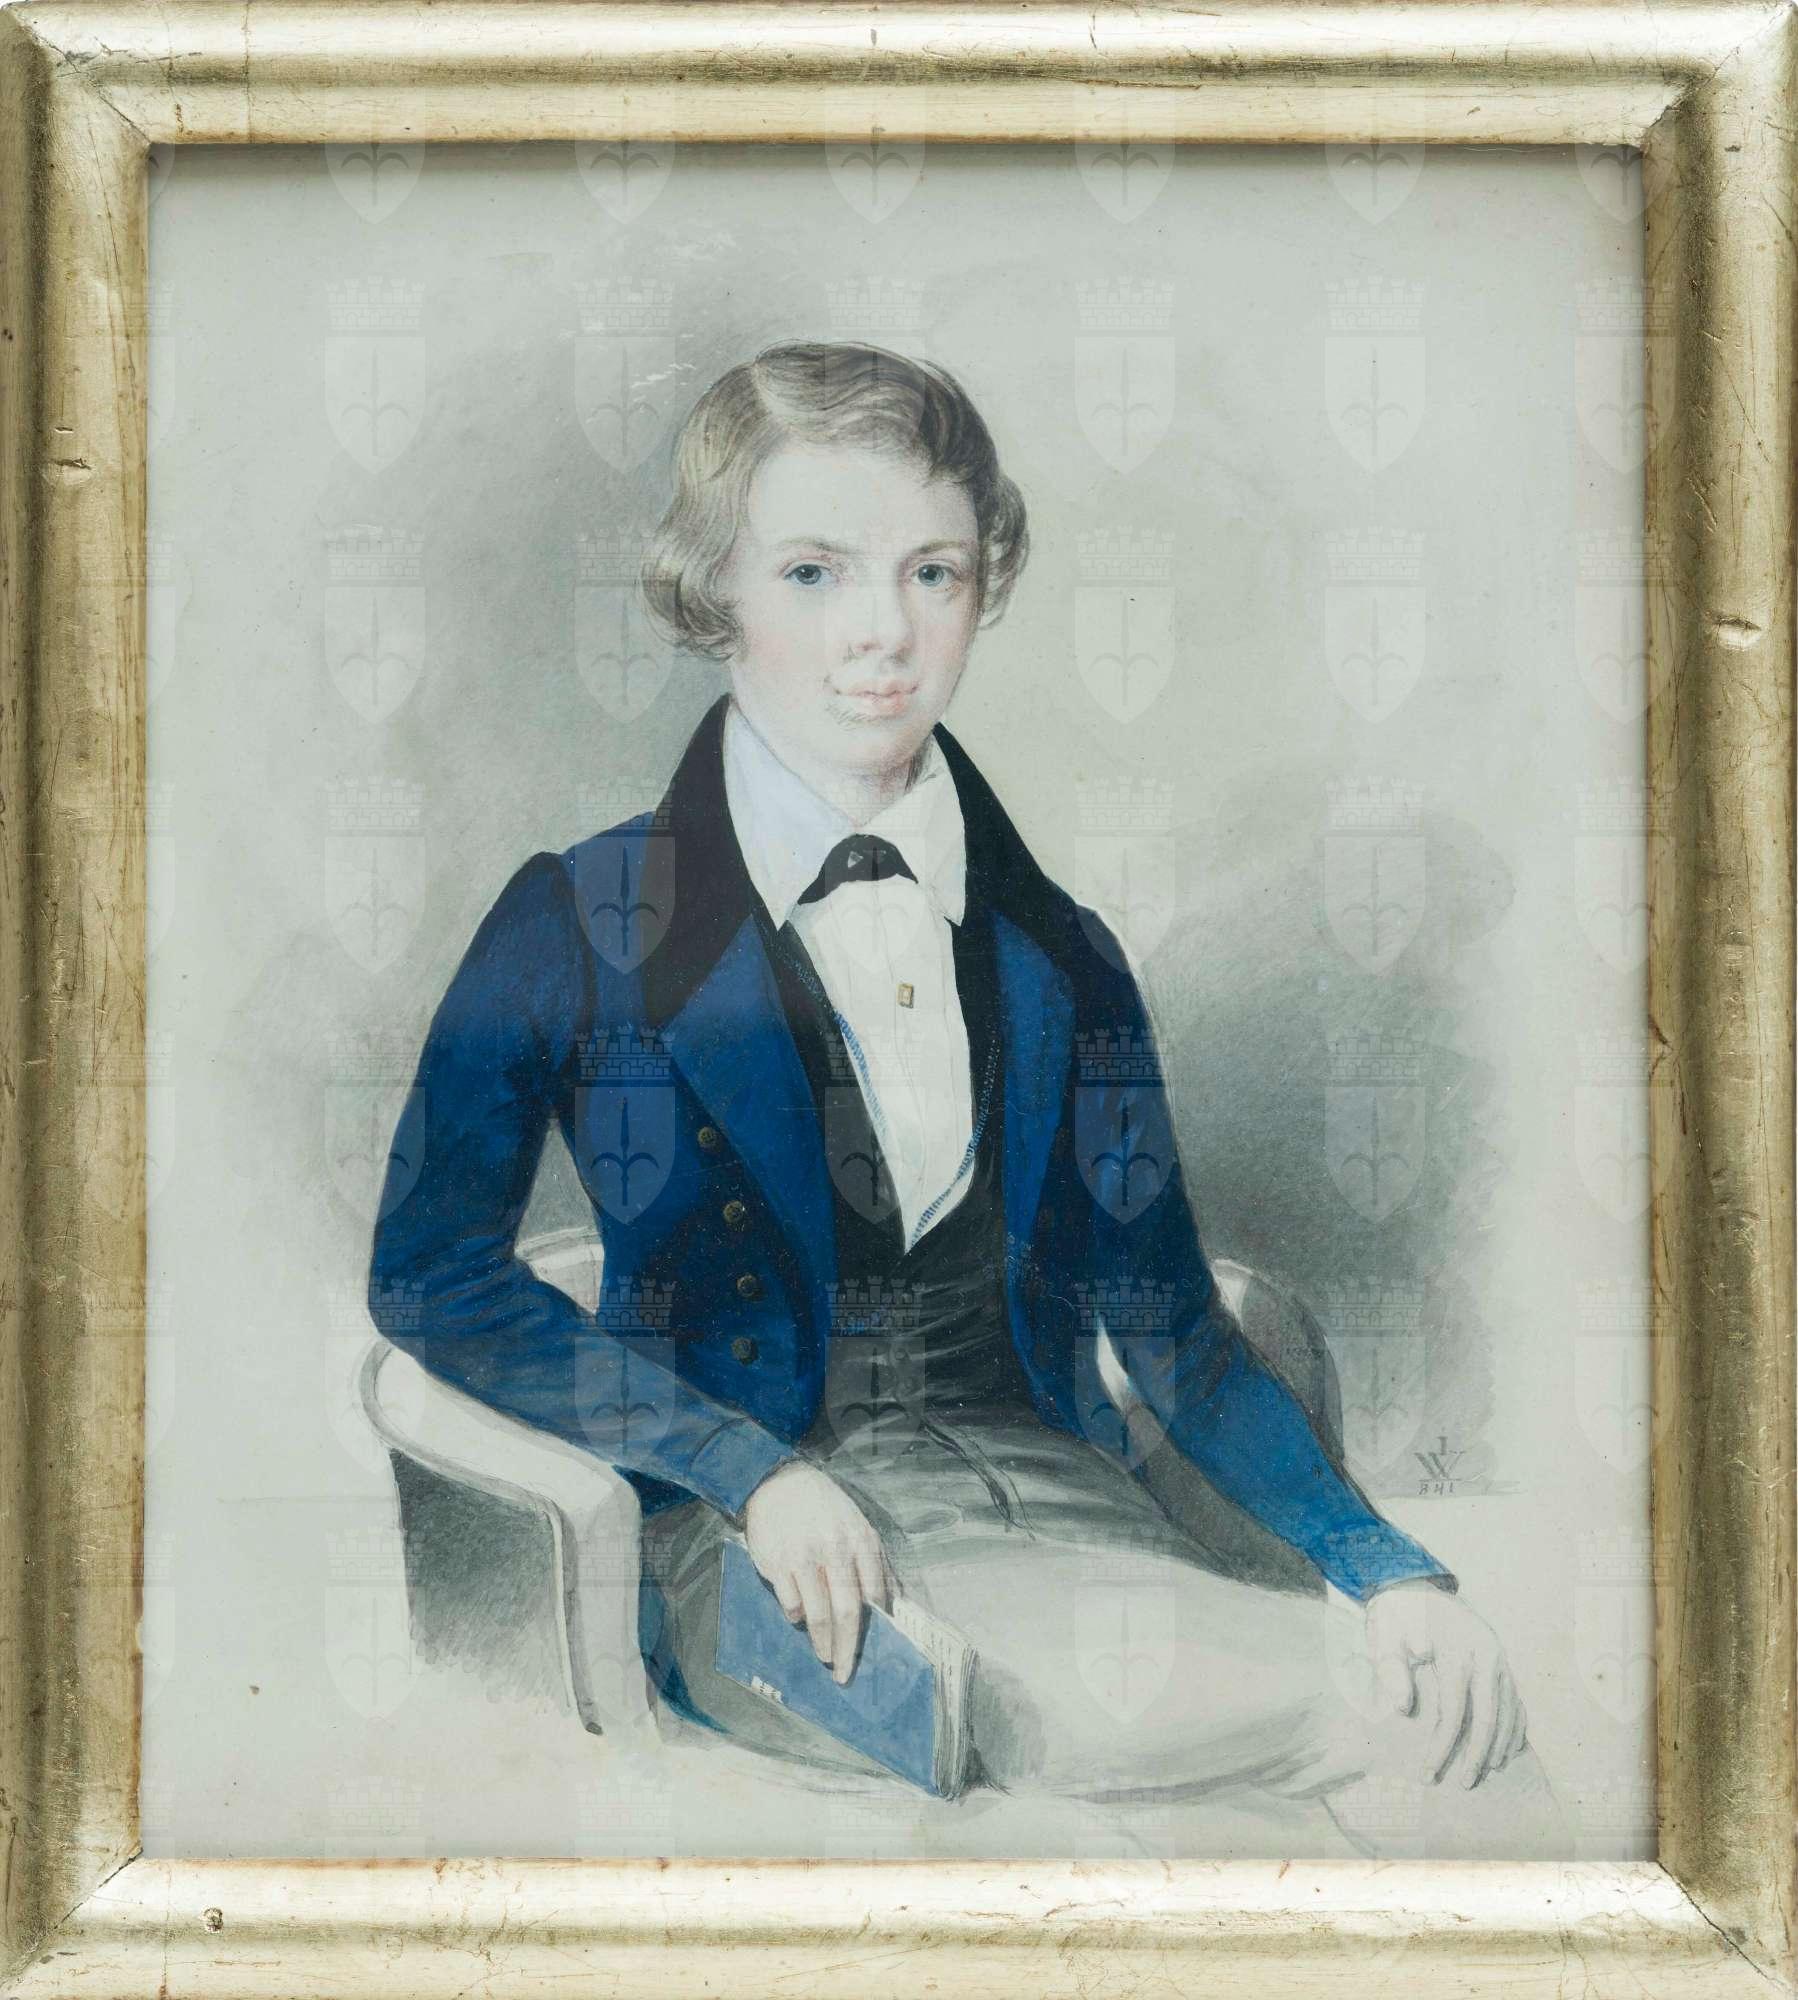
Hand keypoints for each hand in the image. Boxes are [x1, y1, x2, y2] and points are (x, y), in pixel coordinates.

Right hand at [742, 1460, 894, 1685]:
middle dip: (848, 1650)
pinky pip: (791, 1604)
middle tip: (845, 1673)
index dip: (875, 1628)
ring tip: (825, 1655)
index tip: (873, 1649)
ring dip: (822, 1642)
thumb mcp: (858, 1526)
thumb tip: (893, 1603)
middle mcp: (835, 1551)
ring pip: (817, 1616)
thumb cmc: (825, 1509)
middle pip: (847, 1613)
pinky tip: (799, 1618)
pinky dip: (796, 1616)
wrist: (780, 1482)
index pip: (875, 1596)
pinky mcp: (777, 1564)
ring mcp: (804, 1559)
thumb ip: (875, 1562)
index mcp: (861, 1541)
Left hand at [1364, 1581, 1527, 1787]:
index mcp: (1457, 1648)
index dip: (1443, 1745)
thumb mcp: (1383, 1634)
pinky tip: (1507, 1751)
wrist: (1414, 1586)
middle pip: (1489, 1715)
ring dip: (1499, 1745)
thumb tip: (1402, 1709)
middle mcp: (1487, 1653)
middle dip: (1477, 1754)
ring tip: (1485, 1773)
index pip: (1455, 1709)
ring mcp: (1499, 1656)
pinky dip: (1515, 1728)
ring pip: (1510, 1710)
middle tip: (1463, 1784)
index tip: (1427, 1772)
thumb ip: (1390, 1669)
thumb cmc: (1396, 1615)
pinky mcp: (1502, 1661)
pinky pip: (1517, 1700)